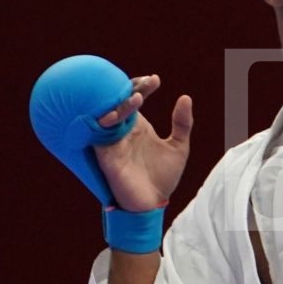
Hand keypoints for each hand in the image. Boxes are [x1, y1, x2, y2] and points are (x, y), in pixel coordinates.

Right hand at [92, 73, 193, 211]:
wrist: (152, 204)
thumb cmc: (163, 177)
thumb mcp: (179, 147)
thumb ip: (182, 123)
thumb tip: (185, 97)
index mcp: (137, 125)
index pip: (133, 98)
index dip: (142, 86)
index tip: (155, 80)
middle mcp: (122, 130)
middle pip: (117, 101)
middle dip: (129, 89)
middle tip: (147, 83)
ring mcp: (112, 141)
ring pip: (106, 114)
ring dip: (118, 104)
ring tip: (137, 99)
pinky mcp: (105, 155)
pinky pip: (97, 135)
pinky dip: (103, 123)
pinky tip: (113, 115)